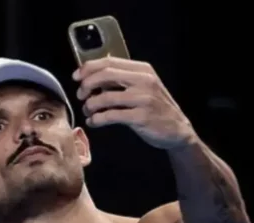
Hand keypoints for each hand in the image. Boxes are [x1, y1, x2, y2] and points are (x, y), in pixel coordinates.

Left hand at [73, 57, 196, 149]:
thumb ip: (122, 80)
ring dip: (90, 105)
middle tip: (81, 95)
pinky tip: (94, 122)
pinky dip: (97, 119)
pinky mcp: (141, 117)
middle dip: (87, 85)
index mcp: (142, 69)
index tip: (76, 77)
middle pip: (105, 75)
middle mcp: (144, 80)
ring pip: (105, 97)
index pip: (110, 62)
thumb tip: (91, 77)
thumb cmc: (154, 108)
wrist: (177, 130)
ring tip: (88, 112)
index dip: (89, 68)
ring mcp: (143, 99)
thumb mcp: (142, 87)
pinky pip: (111, 116)